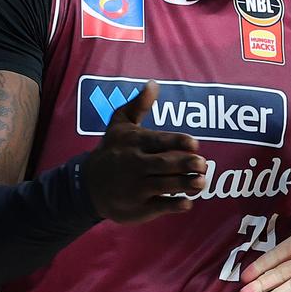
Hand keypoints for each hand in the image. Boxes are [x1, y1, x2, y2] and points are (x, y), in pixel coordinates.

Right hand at [84, 80, 206, 222]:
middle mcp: (135, 165)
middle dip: (185, 164)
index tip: (194, 144)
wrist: (87, 185)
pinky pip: (158, 206)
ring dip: (185, 184)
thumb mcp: (119, 125)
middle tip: (203, 164)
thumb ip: (138, 105)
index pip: (159, 141)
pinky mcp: (138, 207)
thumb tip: (153, 84)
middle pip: (164, 164)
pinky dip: (173, 205)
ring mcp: (136, 188)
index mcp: (135, 143)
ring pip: (164, 185)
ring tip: (201, 181)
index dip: (178, 142)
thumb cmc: (112, 150)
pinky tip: (187, 202)